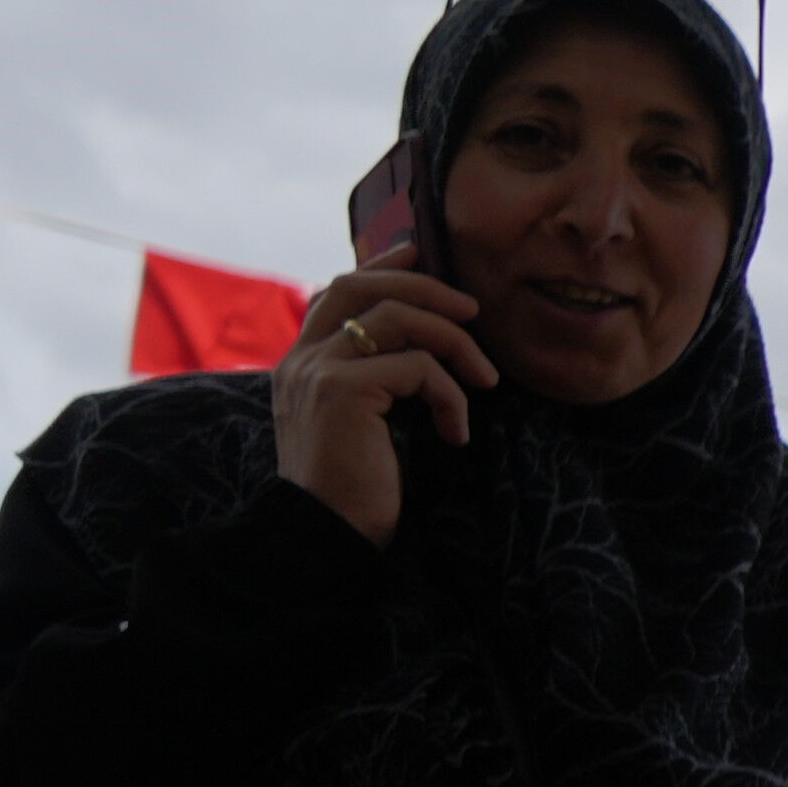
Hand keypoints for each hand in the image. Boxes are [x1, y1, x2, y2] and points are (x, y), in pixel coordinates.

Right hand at [265, 267, 494, 541]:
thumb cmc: (355, 490)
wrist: (325, 535)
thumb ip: (374, 381)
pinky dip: (449, 395)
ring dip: (454, 342)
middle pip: (361, 285)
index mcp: (302, 363)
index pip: (336, 291)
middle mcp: (302, 358)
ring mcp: (317, 370)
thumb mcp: (362, 425)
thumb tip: (420, 349)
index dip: (381, 265)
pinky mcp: (341, 391)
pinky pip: (415, 367)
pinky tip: (456, 432)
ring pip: (396, 316)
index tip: (419, 251)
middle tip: (472, 309)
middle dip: (423, 285)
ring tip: (485, 379)